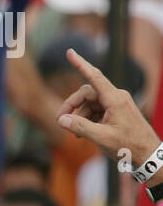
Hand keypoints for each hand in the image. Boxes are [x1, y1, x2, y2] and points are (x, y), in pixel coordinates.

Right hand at [57, 47, 160, 168]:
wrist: (147, 153)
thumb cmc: (128, 146)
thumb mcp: (101, 138)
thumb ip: (80, 127)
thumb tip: (61, 120)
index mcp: (114, 99)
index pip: (94, 77)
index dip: (80, 64)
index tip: (70, 52)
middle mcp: (116, 97)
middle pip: (87, 93)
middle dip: (72, 105)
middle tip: (59, 120)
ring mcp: (117, 103)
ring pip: (91, 103)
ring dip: (80, 116)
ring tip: (76, 135)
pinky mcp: (117, 111)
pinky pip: (98, 110)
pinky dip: (88, 119)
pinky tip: (85, 134)